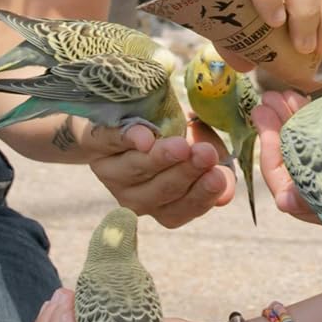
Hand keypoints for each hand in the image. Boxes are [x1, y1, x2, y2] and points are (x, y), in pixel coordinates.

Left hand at [77, 120, 234, 228]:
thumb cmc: (171, 137)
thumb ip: (215, 174)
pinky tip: (145, 137)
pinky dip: (128, 139)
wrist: (125, 112)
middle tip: (206, 155)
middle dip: (186, 173)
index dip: (201, 195)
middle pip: (162, 191)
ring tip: (182, 146)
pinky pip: (111, 142)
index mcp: (163, 207)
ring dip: (161, 159)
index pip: (183, 209)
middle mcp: (136, 199)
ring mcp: (112, 175)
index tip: (218, 176)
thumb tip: (226, 195)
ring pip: (139, 170)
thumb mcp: (199, 153)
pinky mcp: (95, 145)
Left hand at [252, 91, 319, 222]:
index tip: (262, 114)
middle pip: (283, 149)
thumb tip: (284, 202)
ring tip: (282, 93)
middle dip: (275, 122)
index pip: (273, 168)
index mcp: (299, 199)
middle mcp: (305, 183)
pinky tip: (300, 98)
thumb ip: (306, 204)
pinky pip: (314, 131)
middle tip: (268, 97)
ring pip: (297, 137)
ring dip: (288, 113)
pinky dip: (306, 114)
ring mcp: (320, 166)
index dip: (268, 140)